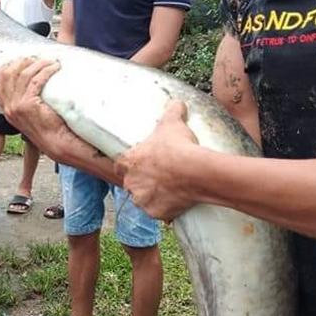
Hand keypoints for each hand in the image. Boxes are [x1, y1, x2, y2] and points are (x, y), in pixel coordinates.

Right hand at [0, 58, 77, 157]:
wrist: (55, 142)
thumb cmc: (47, 128)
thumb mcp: (28, 115)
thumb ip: (23, 101)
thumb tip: (30, 81)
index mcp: (6, 108)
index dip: (7, 67)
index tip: (20, 61)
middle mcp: (8, 107)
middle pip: (7, 74)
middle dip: (21, 62)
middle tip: (35, 59)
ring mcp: (16, 106)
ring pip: (23, 74)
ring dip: (38, 64)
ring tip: (49, 62)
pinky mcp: (29, 105)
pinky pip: (36, 80)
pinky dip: (46, 71)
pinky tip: (54, 68)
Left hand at [115, 100, 200, 222]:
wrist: (195, 171)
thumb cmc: (178, 146)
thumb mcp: (172, 122)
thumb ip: (172, 110)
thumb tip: (177, 102)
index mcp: (128, 162)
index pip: (120, 165)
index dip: (131, 164)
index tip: (144, 163)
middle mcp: (130, 183)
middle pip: (132, 184)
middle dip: (144, 181)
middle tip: (162, 176)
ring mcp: (142, 199)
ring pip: (144, 199)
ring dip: (154, 196)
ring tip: (172, 189)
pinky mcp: (155, 213)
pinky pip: (159, 212)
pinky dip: (166, 209)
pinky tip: (178, 201)